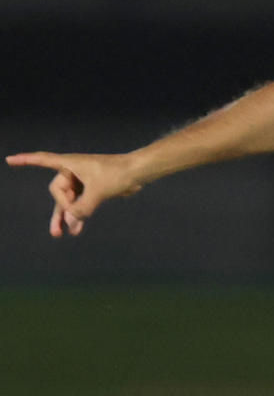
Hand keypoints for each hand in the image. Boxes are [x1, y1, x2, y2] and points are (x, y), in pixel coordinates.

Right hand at [5, 150, 139, 236]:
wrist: (139, 173)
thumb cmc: (118, 174)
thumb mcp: (98, 192)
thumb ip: (82, 209)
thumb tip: (71, 221)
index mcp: (70, 164)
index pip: (42, 160)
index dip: (26, 161)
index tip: (9, 160)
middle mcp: (73, 172)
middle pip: (59, 192)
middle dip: (64, 206)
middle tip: (76, 213)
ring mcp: (82, 182)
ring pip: (68, 202)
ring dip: (65, 217)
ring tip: (57, 234)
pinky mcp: (92, 191)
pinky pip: (80, 206)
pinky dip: (77, 217)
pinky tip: (75, 230)